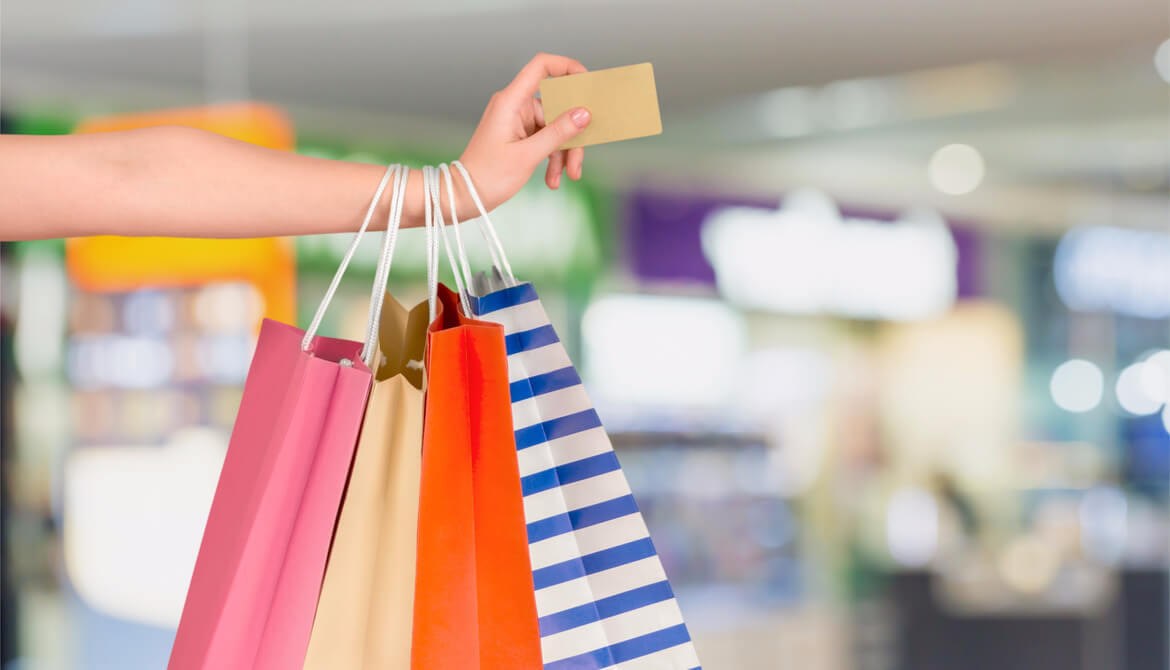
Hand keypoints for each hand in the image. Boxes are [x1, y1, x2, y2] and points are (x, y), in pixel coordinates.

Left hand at [458, 53, 590, 212]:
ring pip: (555, 128)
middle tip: (578, 160)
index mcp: (511, 101)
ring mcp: (518, 121)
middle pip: (557, 107)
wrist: (466, 196)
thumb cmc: (487, 176)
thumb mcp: (528, 155)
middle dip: (572, 134)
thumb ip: (558, 133)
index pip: (541, 66)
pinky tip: (553, 179)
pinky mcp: (521, 135)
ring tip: (567, 176)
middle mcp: (515, 106)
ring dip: (564, 153)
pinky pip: (547, 140)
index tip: (587, 83)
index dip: (567, 67)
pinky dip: (553, 158)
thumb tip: (584, 114)